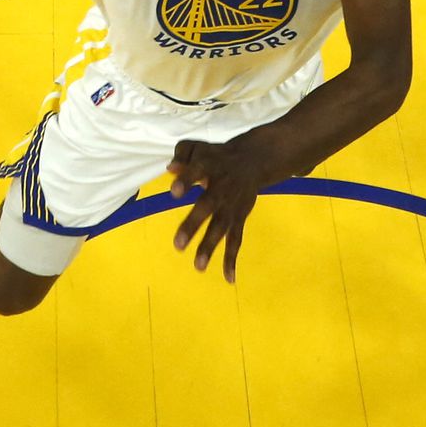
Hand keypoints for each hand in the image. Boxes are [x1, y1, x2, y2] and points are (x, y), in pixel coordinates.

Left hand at [165, 132, 286, 282]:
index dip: (186, 180)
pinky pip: (236, 239)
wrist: (255, 159)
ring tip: (198, 266)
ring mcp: (232, 205)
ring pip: (221, 227)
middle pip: (207, 206)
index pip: (196, 171)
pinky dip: (232, 258)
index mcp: (209, 166)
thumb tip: (170, 168)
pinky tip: (228, 278)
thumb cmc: (217, 156)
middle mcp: (221, 187)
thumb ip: (183, 155)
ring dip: (210, 246)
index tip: (174, 192)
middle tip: (178, 245)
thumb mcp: (200, 148)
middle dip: (194, 225)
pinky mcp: (240, 217)